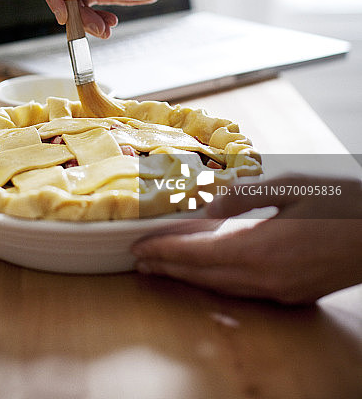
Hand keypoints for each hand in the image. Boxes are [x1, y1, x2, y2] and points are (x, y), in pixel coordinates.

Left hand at [131, 174, 361, 303]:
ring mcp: (282, 290)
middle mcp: (269, 278)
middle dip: (169, 266)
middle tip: (138, 258)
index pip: (200, 253)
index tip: (139, 245)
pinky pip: (243, 291)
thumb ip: (243, 197)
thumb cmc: (342, 200)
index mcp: (264, 248)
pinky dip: (216, 281)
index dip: (167, 249)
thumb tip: (207, 207)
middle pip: (205, 276)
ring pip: (223, 287)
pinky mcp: (293, 293)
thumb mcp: (290, 185)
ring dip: (189, 276)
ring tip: (162, 265)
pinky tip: (206, 270)